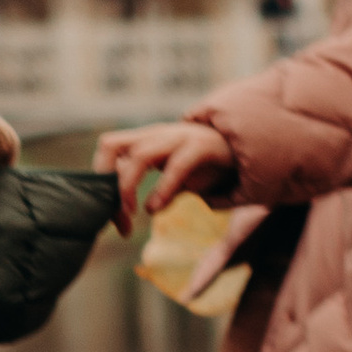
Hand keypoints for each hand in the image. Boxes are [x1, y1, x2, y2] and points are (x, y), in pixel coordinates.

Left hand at [96, 119, 233, 224]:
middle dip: (107, 183)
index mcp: (147, 139)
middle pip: (111, 145)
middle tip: (117, 217)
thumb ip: (162, 190)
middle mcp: (158, 134)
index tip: (111, 215)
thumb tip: (146, 210)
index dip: (101, 180)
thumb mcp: (180, 178)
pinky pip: (177, 166)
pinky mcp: (202, 147)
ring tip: (132, 214)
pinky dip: (163, 188)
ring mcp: (179, 137)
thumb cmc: (210, 163)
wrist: (249, 147)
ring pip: (139, 155)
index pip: (108, 148)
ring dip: (128, 187)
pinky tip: (157, 208)